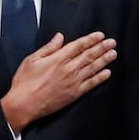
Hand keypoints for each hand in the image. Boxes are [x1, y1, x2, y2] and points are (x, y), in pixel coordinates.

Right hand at [0, 32, 116, 131]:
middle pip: (89, 55)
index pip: (79, 46)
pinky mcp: (74, 93)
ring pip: (93, 68)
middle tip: (112, 42)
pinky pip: (91, 84)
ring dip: (104, 60)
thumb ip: (49, 48)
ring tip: (113, 54)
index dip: (91, 40)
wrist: (25, 104)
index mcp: (58, 59)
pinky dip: (100, 78)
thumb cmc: (25, 82)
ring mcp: (73, 82)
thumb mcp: (32, 60)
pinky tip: (107, 73)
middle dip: (102, 47)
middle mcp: (69, 69)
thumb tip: (59, 37)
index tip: (100, 35)